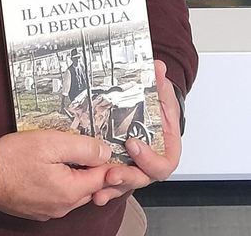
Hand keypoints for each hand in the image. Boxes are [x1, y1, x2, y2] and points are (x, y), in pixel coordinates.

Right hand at [0, 128, 110, 220]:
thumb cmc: (13, 158)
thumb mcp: (51, 142)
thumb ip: (82, 147)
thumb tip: (105, 152)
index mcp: (70, 191)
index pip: (104, 178)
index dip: (109, 161)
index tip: (108, 148)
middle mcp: (63, 207)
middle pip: (91, 186)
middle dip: (91, 167)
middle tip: (82, 146)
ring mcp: (50, 210)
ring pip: (74, 191)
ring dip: (74, 174)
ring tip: (62, 154)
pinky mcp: (38, 209)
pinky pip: (59, 196)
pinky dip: (60, 182)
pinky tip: (48, 167)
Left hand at [93, 60, 180, 205]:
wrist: (148, 104)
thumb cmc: (157, 101)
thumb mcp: (160, 90)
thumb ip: (159, 81)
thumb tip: (158, 68)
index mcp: (165, 147)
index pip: (164, 163)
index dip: (150, 159)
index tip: (132, 144)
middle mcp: (150, 159)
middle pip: (143, 177)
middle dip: (127, 177)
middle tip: (112, 173)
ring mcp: (135, 165)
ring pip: (127, 183)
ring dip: (113, 187)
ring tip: (98, 188)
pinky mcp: (120, 164)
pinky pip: (114, 181)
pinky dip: (103, 187)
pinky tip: (93, 191)